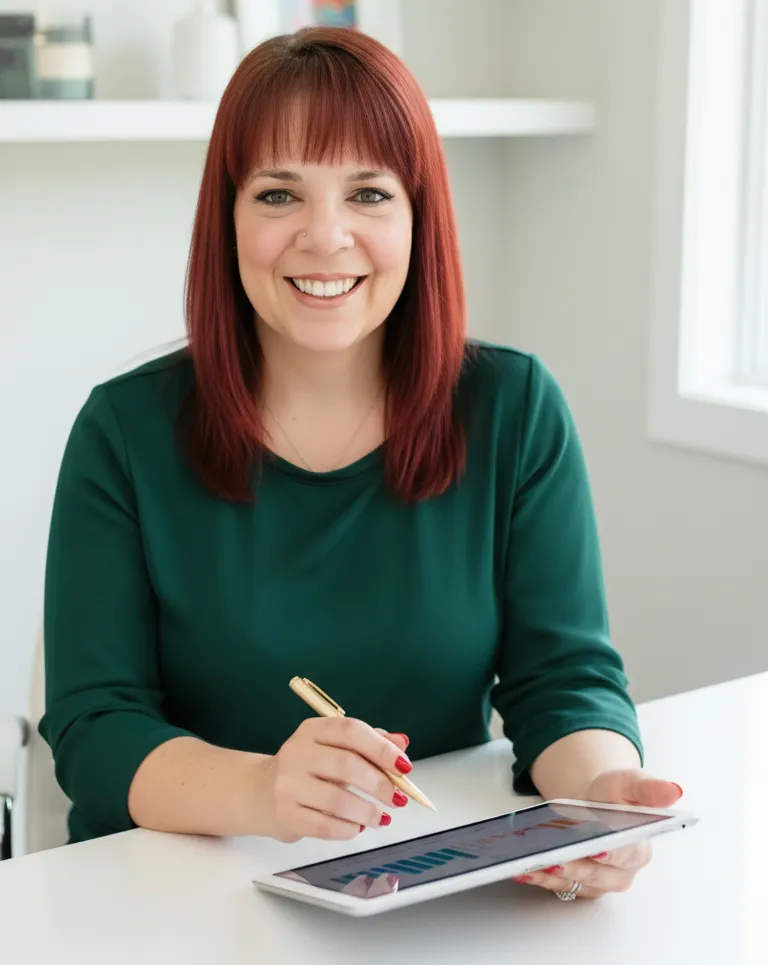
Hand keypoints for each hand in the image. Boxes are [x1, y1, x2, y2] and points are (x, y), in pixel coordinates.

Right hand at [258, 719, 410, 842]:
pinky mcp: (286, 816)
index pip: (350, 731)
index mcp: (312, 730)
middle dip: (380, 784)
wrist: (259, 792)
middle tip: (398, 798)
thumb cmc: (306, 767)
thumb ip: (368, 743)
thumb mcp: (333, 747)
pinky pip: (326, 826)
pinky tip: (357, 827)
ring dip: (367, 812)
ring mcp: (288, 785)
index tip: (404, 766)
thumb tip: (401, 742)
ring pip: (338, 800)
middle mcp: (297, 753)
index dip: (381, 748)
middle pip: (347, 765)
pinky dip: (348, 829)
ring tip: (380, 818)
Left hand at [514, 769, 683, 899]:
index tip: (596, 848)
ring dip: (551, 876)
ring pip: (575, 883)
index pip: (626, 855)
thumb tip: (674, 791)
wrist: (595, 803)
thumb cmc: (614, 794)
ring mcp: (599, 881)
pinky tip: (522, 868)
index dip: (611, 853)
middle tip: (553, 859)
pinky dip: (539, 878)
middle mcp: (622, 872)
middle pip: (598, 875)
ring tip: (528, 863)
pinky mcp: (579, 885)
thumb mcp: (629, 782)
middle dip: (575, 867)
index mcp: (639, 848)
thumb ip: (649, 788)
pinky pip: (558, 886)